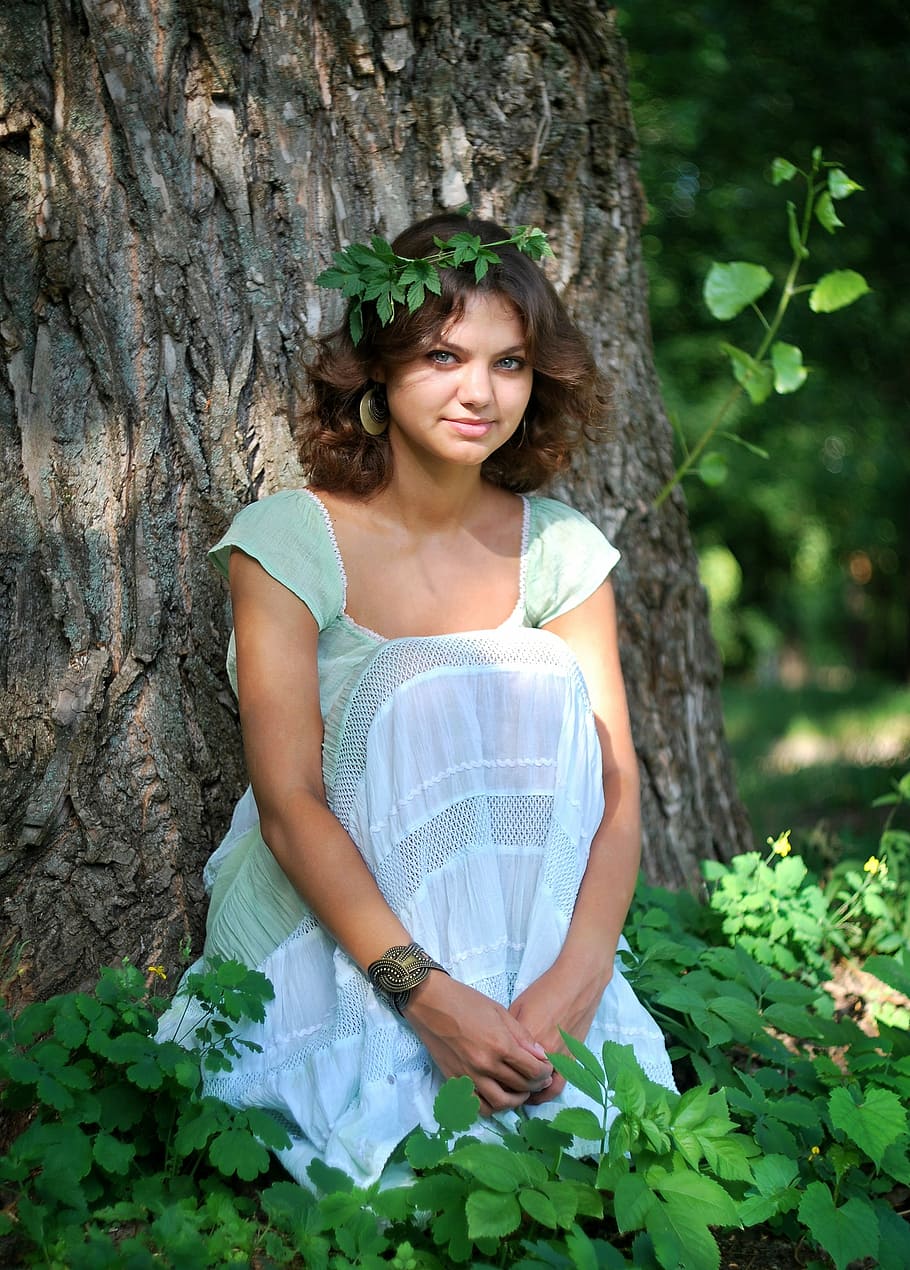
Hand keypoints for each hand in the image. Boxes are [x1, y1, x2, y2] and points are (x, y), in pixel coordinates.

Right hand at [403, 972, 553, 1115]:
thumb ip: (522, 1036)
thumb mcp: (500, 1012)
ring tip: (520, 1090)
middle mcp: (486, 1065)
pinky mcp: (455, 1080)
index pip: (533, 1070)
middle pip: (521, 1087)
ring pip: (501, 1103)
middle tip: (538, 1079)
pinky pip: (477, 1105)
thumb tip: (541, 1055)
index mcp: (500, 1045)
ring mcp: (469, 1076)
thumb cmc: (466, 1001)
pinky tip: (497, 1096)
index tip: (547, 1068)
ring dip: (516, 1100)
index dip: (545, 1072)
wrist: (430, 1002)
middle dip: (535, 1084)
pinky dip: (491, 1106)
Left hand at [508, 958, 612, 1104]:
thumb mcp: (518, 1007)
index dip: (497, 1078)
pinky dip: (549, 1090)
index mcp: (525, 1040)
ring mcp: (561, 1058)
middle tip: (504, 1090)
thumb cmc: (545, 991)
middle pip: (524, 1083)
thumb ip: (510, 1033)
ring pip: (544, 1090)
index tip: (491, 1079)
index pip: (507, 1068)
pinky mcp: (574, 1058)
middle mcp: (544, 1054)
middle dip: (512, 1090)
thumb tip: (501, 1048)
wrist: (577, 983)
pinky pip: (560, 1084)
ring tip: (523, 1094)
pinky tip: (541, 1088)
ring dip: (533, 1096)